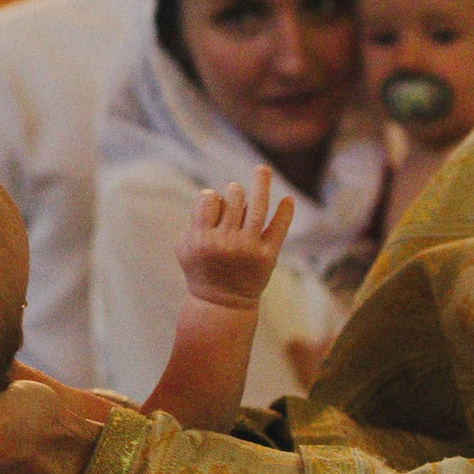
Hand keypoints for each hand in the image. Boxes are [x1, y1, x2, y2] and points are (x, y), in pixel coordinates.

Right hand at [176, 177, 292, 309]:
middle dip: (234, 193)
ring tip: (262, 170)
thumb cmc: (201, 268)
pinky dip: (285, 213)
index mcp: (200, 239)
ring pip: (257, 206)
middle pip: (233, 199)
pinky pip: (278, 228)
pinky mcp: (267, 256)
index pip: (209, 198)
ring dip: (261, 183)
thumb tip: (219, 194)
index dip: (212, 197)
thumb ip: (194, 219)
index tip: (213, 205)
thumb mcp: (185, 246)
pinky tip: (288, 199)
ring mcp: (247, 249)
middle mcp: (224, 243)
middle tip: (234, 196)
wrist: (221, 303)